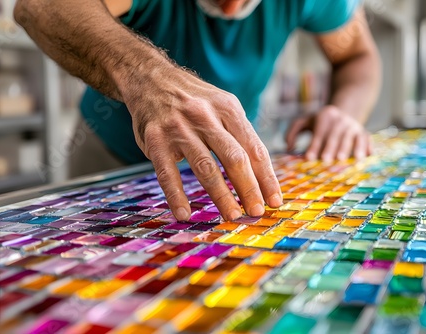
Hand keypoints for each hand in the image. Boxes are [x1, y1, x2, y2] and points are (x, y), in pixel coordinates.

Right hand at [123, 64, 281, 220]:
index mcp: (228, 109)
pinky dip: (176, 196)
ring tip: (232, 216)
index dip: (266, 177)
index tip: (275, 200)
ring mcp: (179, 128)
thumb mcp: (222, 104)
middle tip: (257, 212)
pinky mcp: (156, 140)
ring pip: (205, 167)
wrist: (150, 79)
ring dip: (221, 195)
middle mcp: (206, 117)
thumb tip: (261, 173)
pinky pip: (167, 173)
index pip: (254, 148)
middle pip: (234, 158)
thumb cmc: (194, 100)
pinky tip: (184, 214)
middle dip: (249, 189)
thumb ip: (240, 133)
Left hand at [285, 105, 371, 161]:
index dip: (314, 145)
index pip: (319, 133)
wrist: (345, 110)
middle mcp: (340, 120)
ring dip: (349, 148)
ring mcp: (353, 126)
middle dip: (331, 148)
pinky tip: (366, 156)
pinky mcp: (363, 132)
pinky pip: (366, 138)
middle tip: (326, 160)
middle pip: (335, 135)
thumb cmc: (320, 122)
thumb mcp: (305, 121)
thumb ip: (293, 132)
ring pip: (351, 137)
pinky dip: (366, 146)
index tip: (309, 157)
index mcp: (325, 116)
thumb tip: (288, 147)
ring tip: (346, 159)